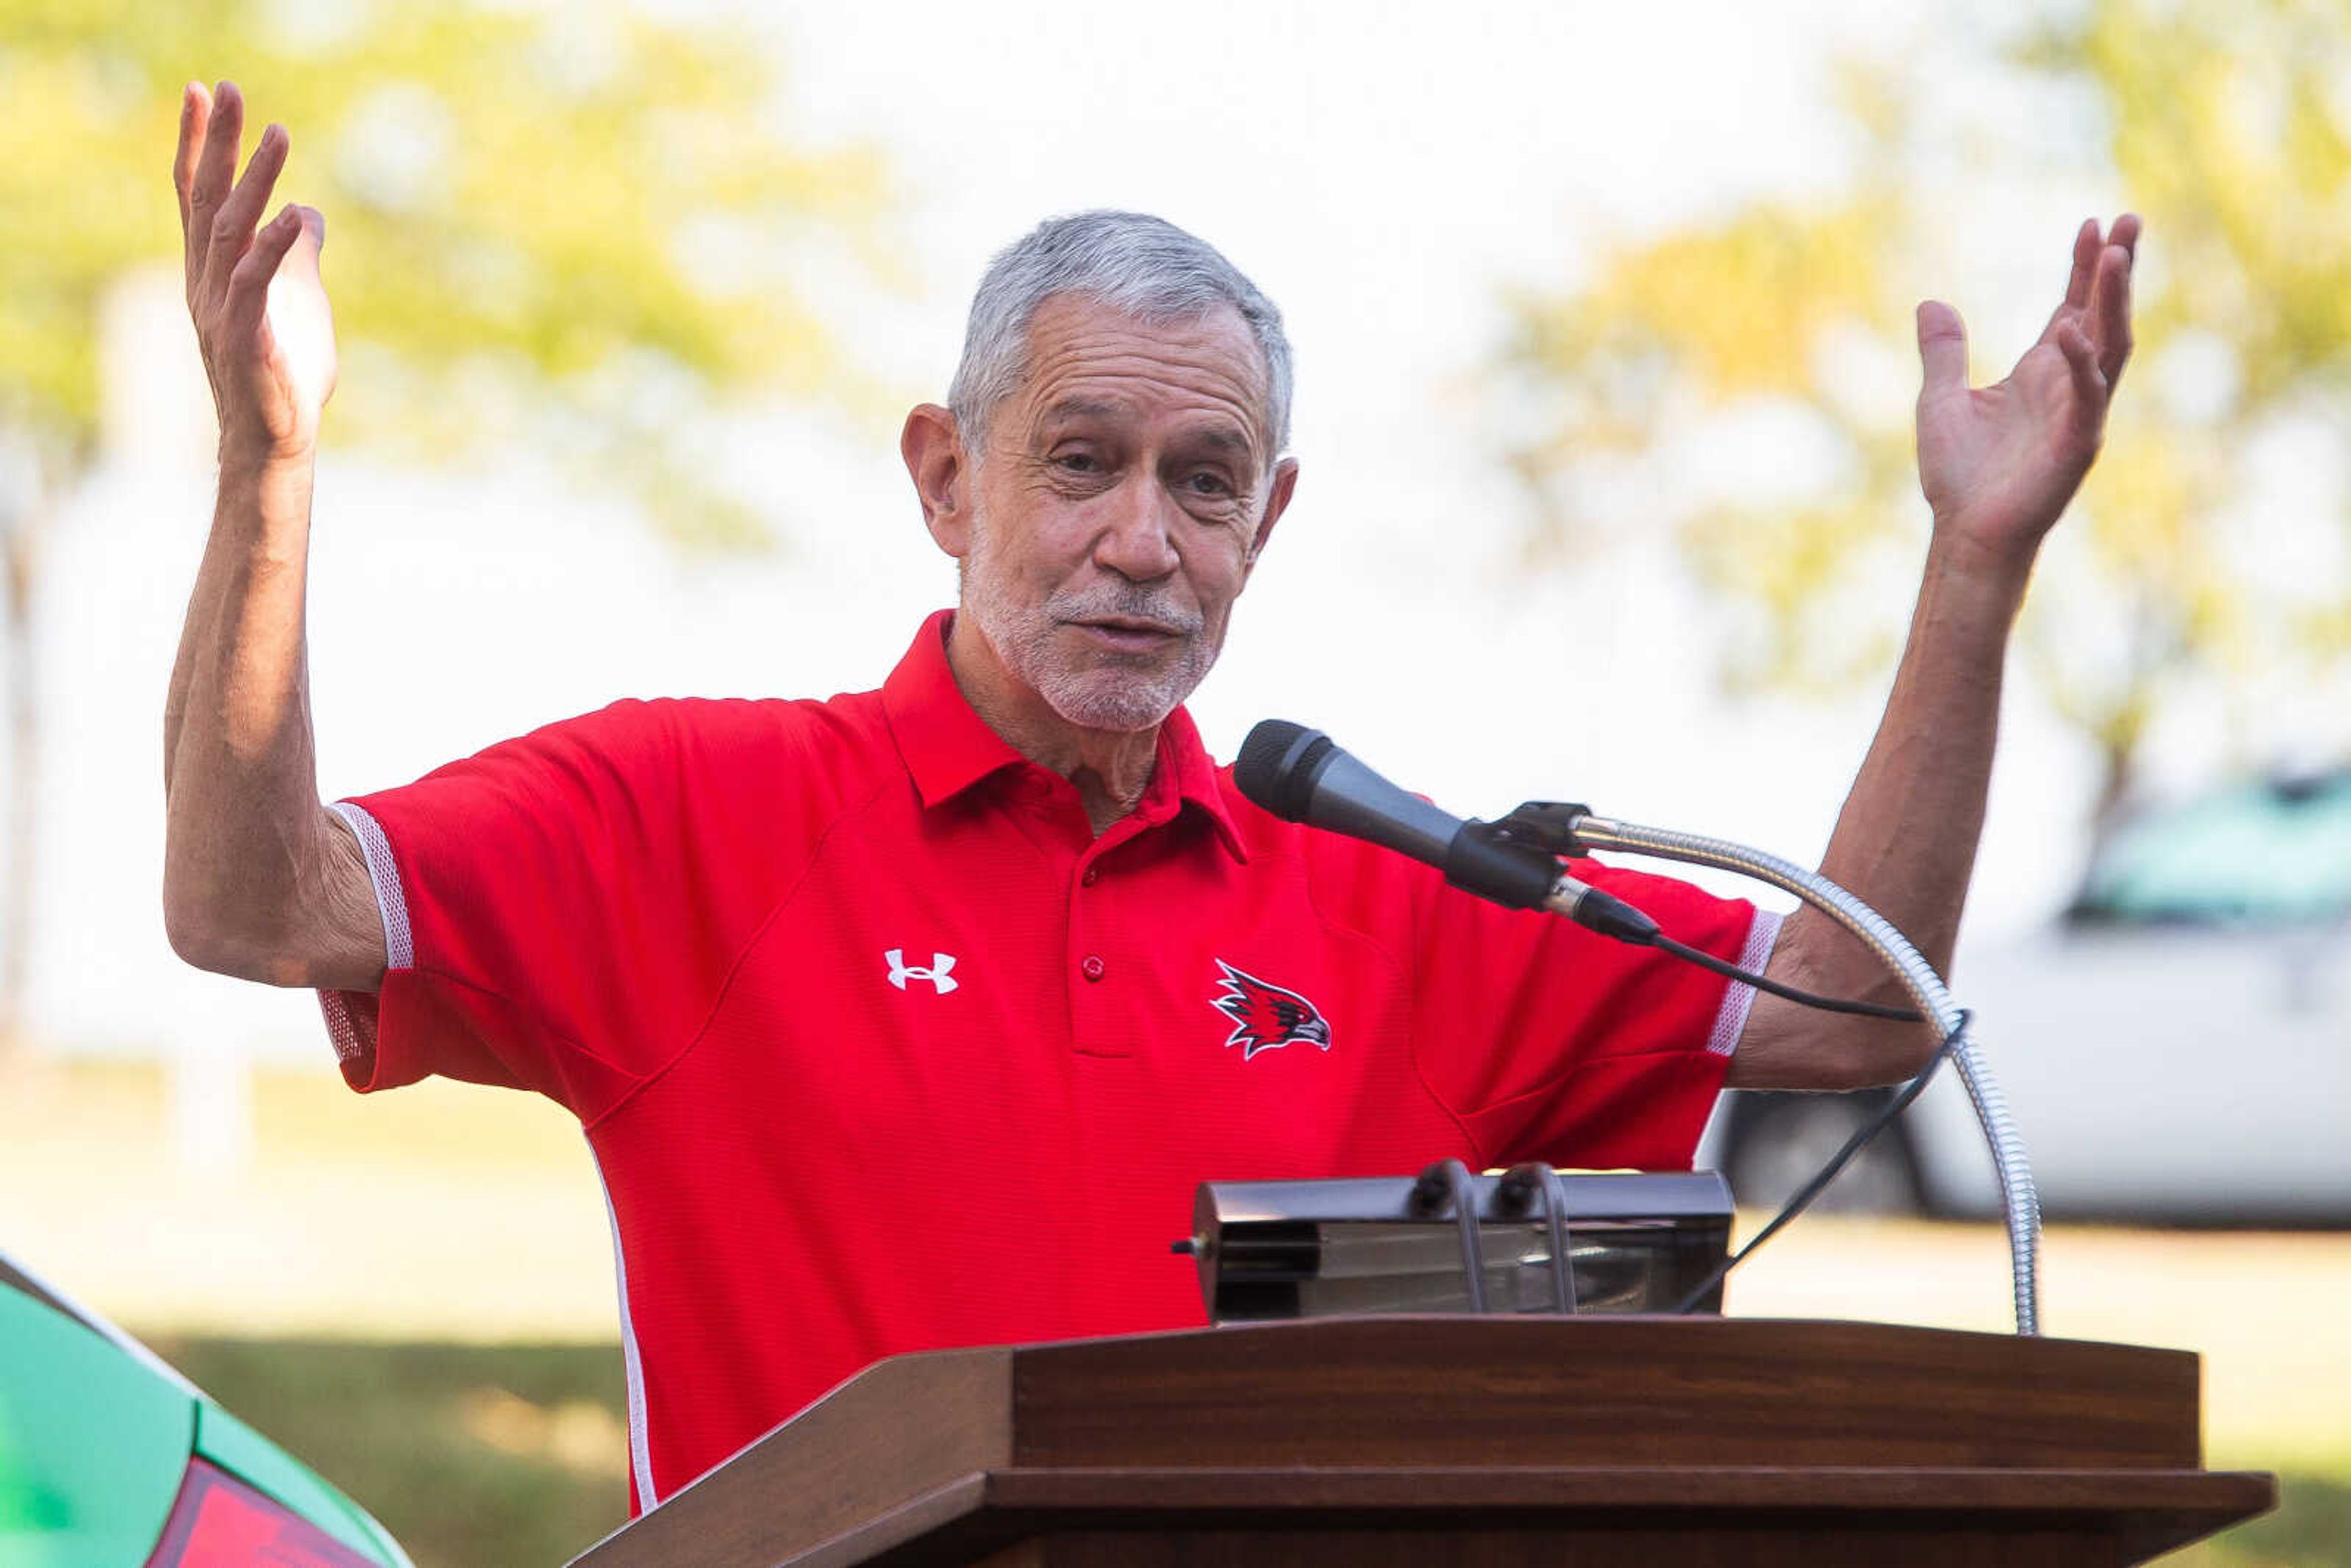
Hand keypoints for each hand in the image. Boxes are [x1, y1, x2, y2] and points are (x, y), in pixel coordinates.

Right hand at [175, 81, 336, 466]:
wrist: (276, 440)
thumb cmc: (285, 374)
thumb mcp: (299, 301)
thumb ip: (296, 256)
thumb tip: (307, 212)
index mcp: (214, 271)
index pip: (196, 196)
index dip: (198, 144)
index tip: (202, 94)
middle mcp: (207, 282)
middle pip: (205, 199)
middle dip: (216, 142)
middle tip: (225, 89)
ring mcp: (222, 309)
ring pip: (231, 232)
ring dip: (254, 180)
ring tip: (278, 134)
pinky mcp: (246, 338)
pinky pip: (254, 285)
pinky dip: (270, 249)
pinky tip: (290, 217)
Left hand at [1914, 215, 2137, 571]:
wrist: (1965, 534)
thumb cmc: (1959, 475)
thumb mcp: (1939, 401)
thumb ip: (1941, 353)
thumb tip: (1930, 303)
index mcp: (2042, 371)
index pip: (2072, 306)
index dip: (2082, 267)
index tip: (2091, 222)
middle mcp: (2069, 385)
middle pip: (2104, 315)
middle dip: (2117, 269)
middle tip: (2129, 220)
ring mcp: (2079, 413)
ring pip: (2109, 346)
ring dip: (2114, 301)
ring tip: (2117, 254)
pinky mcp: (2077, 444)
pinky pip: (2087, 395)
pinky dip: (2082, 362)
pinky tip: (2071, 329)